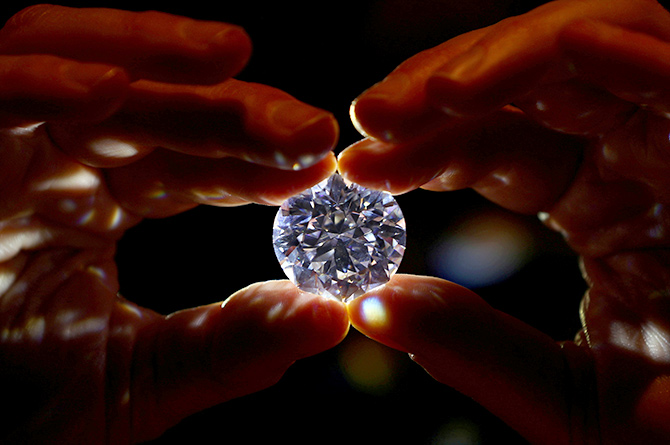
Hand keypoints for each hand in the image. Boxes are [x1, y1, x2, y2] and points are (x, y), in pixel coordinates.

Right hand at [0, 5, 347, 442]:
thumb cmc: (15, 413)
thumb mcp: (140, 383)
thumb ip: (231, 347)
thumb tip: (333, 316)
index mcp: (99, 204)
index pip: (191, 165)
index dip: (255, 162)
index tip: (319, 167)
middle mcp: (55, 162)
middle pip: (152, 108)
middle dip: (231, 110)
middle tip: (309, 128)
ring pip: (75, 62)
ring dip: (152, 53)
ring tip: (232, 54)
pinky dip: (39, 82)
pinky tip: (110, 87)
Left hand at [340, 0, 669, 442]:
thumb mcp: (566, 397)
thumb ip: (473, 348)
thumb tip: (371, 307)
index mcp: (592, 200)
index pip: (488, 146)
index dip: (417, 149)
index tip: (355, 168)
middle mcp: (627, 153)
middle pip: (521, 87)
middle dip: (439, 89)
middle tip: (371, 116)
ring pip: (580, 51)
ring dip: (501, 61)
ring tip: (432, 96)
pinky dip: (619, 50)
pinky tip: (564, 47)